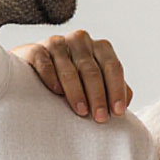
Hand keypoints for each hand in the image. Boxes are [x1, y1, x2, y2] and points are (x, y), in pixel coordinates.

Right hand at [10, 30, 131, 121]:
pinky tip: (56, 91)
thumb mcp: (96, 83)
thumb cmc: (73, 82)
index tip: (118, 112)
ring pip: (69, 69)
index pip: (113, 67)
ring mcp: (58, 43)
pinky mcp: (36, 49)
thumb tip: (125, 104)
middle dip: (98, 96)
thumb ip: (113, 89)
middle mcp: (80, 41)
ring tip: (81, 111)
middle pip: (92, 70)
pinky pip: (45, 63)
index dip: (116, 90)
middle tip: (100, 118)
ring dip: (76, 92)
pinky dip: (51, 77)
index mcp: (100, 48)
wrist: (34, 73)